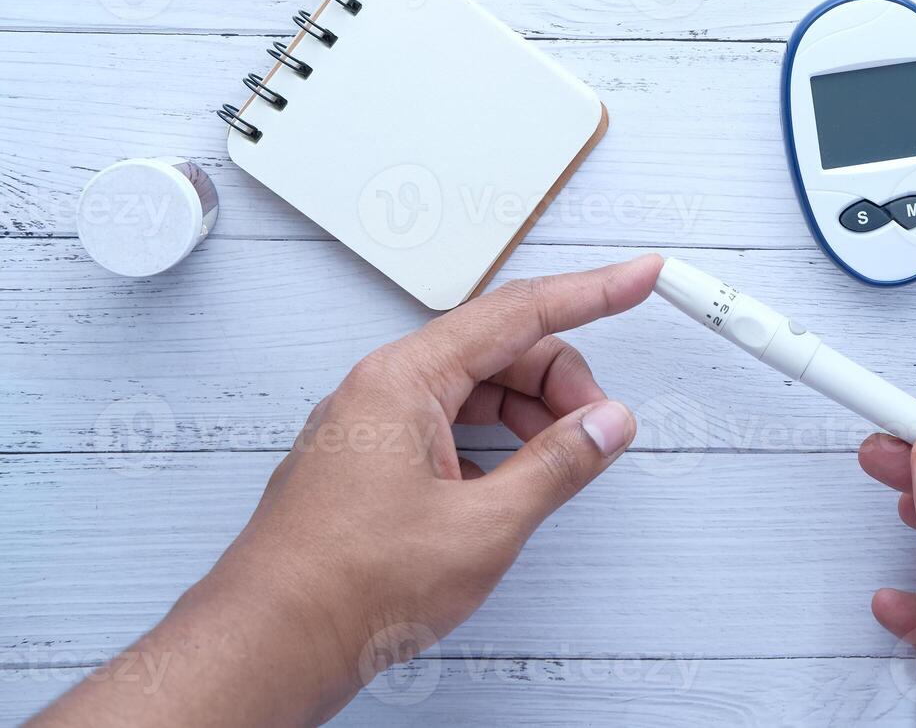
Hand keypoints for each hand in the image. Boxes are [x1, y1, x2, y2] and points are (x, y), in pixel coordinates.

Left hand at [34, 254, 663, 727]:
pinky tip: (518, 478)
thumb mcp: (482, 526)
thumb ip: (556, 465)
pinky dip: (498, 441)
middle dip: (564, 382)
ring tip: (565, 461)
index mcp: (404, 380)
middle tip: (604, 429)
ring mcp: (376, 424)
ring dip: (533, 415)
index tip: (637, 278)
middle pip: (502, 351)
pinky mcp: (374, 460)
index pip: (518, 313)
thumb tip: (605, 426)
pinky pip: (452, 423)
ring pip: (478, 389)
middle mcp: (384, 389)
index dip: (591, 294)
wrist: (271, 644)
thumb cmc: (346, 586)